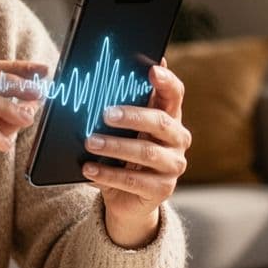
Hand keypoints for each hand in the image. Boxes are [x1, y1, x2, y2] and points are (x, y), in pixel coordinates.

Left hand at [81, 60, 190, 248]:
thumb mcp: (123, 130)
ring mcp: (173, 166)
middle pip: (160, 122)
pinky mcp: (162, 190)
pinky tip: (89, 169)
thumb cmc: (123, 155)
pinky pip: (134, 181)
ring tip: (91, 142)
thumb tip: (109, 75)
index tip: (152, 70)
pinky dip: (108, 174)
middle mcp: (178, 140)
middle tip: (105, 114)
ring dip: (115, 146)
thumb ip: (121, 106)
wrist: (126, 198)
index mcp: (170, 118)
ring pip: (146, 152)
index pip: (175, 94)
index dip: (166, 81)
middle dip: (132, 116)